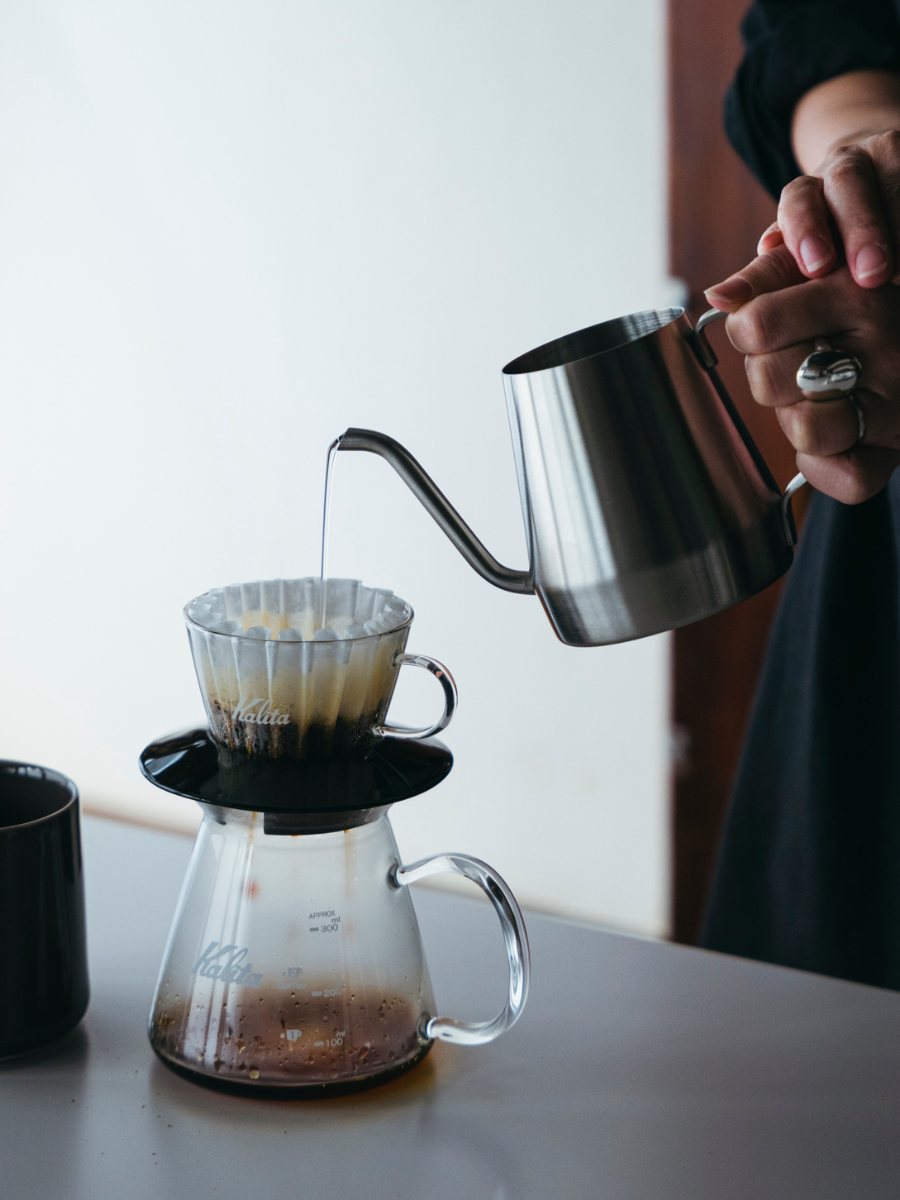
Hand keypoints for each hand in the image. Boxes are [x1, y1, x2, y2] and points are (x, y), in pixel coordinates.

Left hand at [705, 243, 899, 503]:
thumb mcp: (816, 270)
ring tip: (814, 398)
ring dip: (794, 420)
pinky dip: (824, 465)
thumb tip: (718, 297)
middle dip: (766, 376)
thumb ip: (762, 277)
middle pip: (770, 381)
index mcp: (858, 296)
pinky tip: (829, 437)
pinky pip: (845, 477)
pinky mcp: (898, 447)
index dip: (745, 330)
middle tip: (794, 363)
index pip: (758, 324)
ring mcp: (895, 403)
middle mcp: (884, 349)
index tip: (763, 327)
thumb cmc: (853, 307)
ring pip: (805, 430)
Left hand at [757, 129, 899, 290]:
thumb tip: (718, 298)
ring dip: (896, 225)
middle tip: (869, 276)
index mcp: (807, 191)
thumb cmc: (829, 239)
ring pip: (894, 176)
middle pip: (848, 185)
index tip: (816, 267)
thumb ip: (763, 278)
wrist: (879, 186)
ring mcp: (889, 159)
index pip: (799, 200)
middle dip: (860, 229)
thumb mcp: (795, 256)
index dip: (806, 230)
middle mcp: (847, 167)